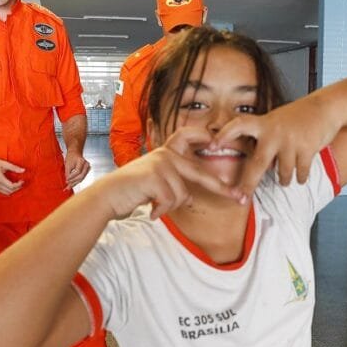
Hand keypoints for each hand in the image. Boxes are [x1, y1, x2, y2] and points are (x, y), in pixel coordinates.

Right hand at [0, 155, 24, 194]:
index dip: (18, 185)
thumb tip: (23, 170)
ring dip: (12, 190)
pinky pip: (1, 192)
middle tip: (20, 183)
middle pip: (9, 191)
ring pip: (5, 193)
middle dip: (16, 188)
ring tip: (16, 185)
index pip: (11, 186)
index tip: (22, 181)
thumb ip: (14, 168)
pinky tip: (9, 185)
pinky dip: (7, 190)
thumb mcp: (4, 163)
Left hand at [63, 151, 89, 189]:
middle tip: (67, 187)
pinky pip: (81, 178)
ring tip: (68, 188)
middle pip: (81, 176)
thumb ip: (68, 172)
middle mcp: (87, 165)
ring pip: (81, 178)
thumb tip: (67, 181)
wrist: (75, 153)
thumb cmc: (71, 157)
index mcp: (82, 161)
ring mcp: (88, 168)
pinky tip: (71, 185)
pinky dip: (76, 182)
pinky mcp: (87, 171)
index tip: (66, 180)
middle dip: (73, 182)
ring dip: (74, 183)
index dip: (72, 177)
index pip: (77, 171)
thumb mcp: (67, 164)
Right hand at [104, 127, 239, 218]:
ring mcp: (161, 164)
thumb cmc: (130, 191)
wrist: (107, 197)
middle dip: (221, 188)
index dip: (203, 136)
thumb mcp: (154, 181)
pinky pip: (171, 200)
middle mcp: (165, 154)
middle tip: (239, 198)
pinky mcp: (155, 176)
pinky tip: (150, 211)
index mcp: (166, 153)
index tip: (217, 143)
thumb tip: (189, 196)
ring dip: (170, 206)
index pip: (187, 135)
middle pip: (199, 173)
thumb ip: (171, 181)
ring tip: (154, 206)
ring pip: (183, 195)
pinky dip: (162, 210)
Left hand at [214, 99, 337, 200]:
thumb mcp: (274, 120)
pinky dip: (300, 178)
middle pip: (257, 163)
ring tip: (285, 179)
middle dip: (248, 184)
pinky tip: (300, 176)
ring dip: (284, 179)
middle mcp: (274, 131)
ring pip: (282, 173)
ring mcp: (291, 140)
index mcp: (263, 123)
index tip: (211, 146)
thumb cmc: (296, 117)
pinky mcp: (308, 148)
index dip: (224, 135)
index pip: (238, 125)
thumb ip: (261, 136)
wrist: (325, 107)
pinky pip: (300, 173)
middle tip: (242, 198)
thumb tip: (251, 162)